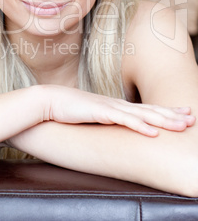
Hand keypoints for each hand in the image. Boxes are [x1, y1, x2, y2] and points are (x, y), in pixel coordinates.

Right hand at [43, 85, 195, 136]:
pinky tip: (153, 132)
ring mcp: (109, 107)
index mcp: (115, 106)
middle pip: (150, 110)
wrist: (50, 100)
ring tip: (182, 124)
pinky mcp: (100, 112)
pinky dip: (140, 126)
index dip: (165, 111)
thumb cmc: (69, 109)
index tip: (182, 113)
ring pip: (142, 114)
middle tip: (192, 117)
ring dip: (163, 120)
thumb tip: (114, 126)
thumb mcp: (92, 115)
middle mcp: (116, 104)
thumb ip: (104, 120)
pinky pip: (123, 120)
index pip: (145, 109)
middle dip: (172, 114)